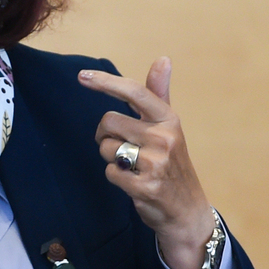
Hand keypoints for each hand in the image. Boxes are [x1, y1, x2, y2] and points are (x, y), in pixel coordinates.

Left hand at [80, 58, 215, 268]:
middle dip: (106, 135)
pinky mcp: (146, 186)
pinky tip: (133, 183)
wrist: (187, 210)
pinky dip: (116, 177)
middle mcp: (164, 137)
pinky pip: (110, 172)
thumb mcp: (169, 127)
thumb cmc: (172, 164)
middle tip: (122, 147)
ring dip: (111, 158)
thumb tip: (163, 59)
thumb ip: (159, 94)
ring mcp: (156, 162)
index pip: (134, 92)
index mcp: (168, 119)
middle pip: (109, 122)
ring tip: (132, 166)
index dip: (105, 83)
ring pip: (107, 148)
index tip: (82, 77)